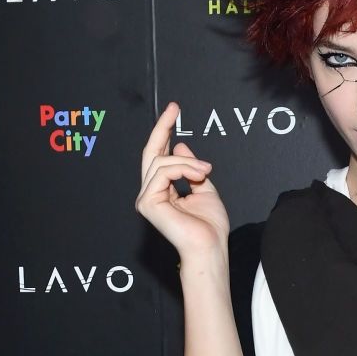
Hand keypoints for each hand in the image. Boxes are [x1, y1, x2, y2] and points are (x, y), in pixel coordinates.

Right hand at [134, 102, 228, 264]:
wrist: (210, 247)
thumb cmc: (210, 228)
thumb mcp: (205, 189)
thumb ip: (192, 169)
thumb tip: (180, 145)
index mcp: (162, 191)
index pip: (159, 156)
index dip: (164, 132)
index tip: (174, 111)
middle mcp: (151, 193)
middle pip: (152, 153)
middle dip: (163, 128)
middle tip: (174, 108)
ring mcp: (146, 198)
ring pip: (161, 161)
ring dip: (188, 162)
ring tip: (206, 170)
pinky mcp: (147, 202)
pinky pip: (163, 172)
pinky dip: (183, 169)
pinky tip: (197, 176)